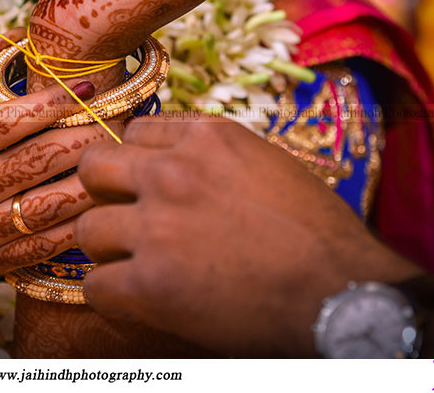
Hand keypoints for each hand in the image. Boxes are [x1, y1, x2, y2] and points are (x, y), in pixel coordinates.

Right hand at [0, 36, 110, 296]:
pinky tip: (102, 203)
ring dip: (92, 180)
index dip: (55, 101)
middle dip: (88, 136)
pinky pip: (46, 245)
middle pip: (40, 160)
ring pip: (51, 205)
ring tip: (122, 158)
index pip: (11, 120)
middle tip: (124, 119)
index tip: (90, 86)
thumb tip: (12, 34)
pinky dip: (79, 225)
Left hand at [74, 116, 420, 356]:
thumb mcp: (271, 165)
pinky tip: (137, 301)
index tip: (145, 184)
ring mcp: (157, 226)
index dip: (138, 162)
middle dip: (106, 194)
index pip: (137, 131)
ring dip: (109, 249)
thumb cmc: (321, 235)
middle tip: (125, 218)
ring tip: (136, 266)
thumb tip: (182, 163)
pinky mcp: (150, 282)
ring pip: (89, 228)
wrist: (344, 294)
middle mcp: (174, 172)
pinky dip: (113, 297)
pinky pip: (97, 285)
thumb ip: (218, 159)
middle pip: (95, 167)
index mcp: (208, 137)